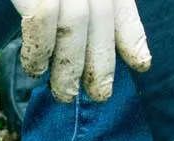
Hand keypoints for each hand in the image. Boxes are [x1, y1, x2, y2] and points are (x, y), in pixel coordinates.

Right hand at [10, 0, 150, 101]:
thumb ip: (94, 3)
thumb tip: (119, 46)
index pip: (122, 11)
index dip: (132, 40)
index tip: (140, 65)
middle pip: (98, 28)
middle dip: (100, 67)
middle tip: (97, 97)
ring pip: (72, 32)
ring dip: (67, 69)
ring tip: (63, 93)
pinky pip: (40, 24)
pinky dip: (37, 51)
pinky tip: (33, 69)